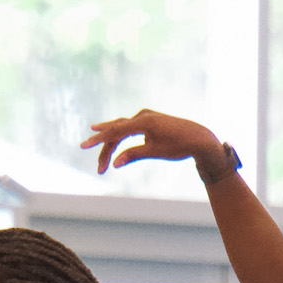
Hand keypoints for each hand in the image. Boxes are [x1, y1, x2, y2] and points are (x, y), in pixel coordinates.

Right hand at [81, 110, 226, 177]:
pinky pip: (130, 126)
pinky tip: (115, 136)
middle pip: (116, 131)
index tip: (83, 146)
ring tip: (94, 135)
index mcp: (143, 121)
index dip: (98, 140)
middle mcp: (142, 116)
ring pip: (122, 127)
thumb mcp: (155, 152)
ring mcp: (146, 117)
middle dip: (105, 147)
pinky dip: (121, 133)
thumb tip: (115, 163)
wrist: (198, 137)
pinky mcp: (150, 120)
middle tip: (99, 167)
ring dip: (110, 137)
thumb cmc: (179, 145)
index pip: (115, 131)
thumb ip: (134, 155)